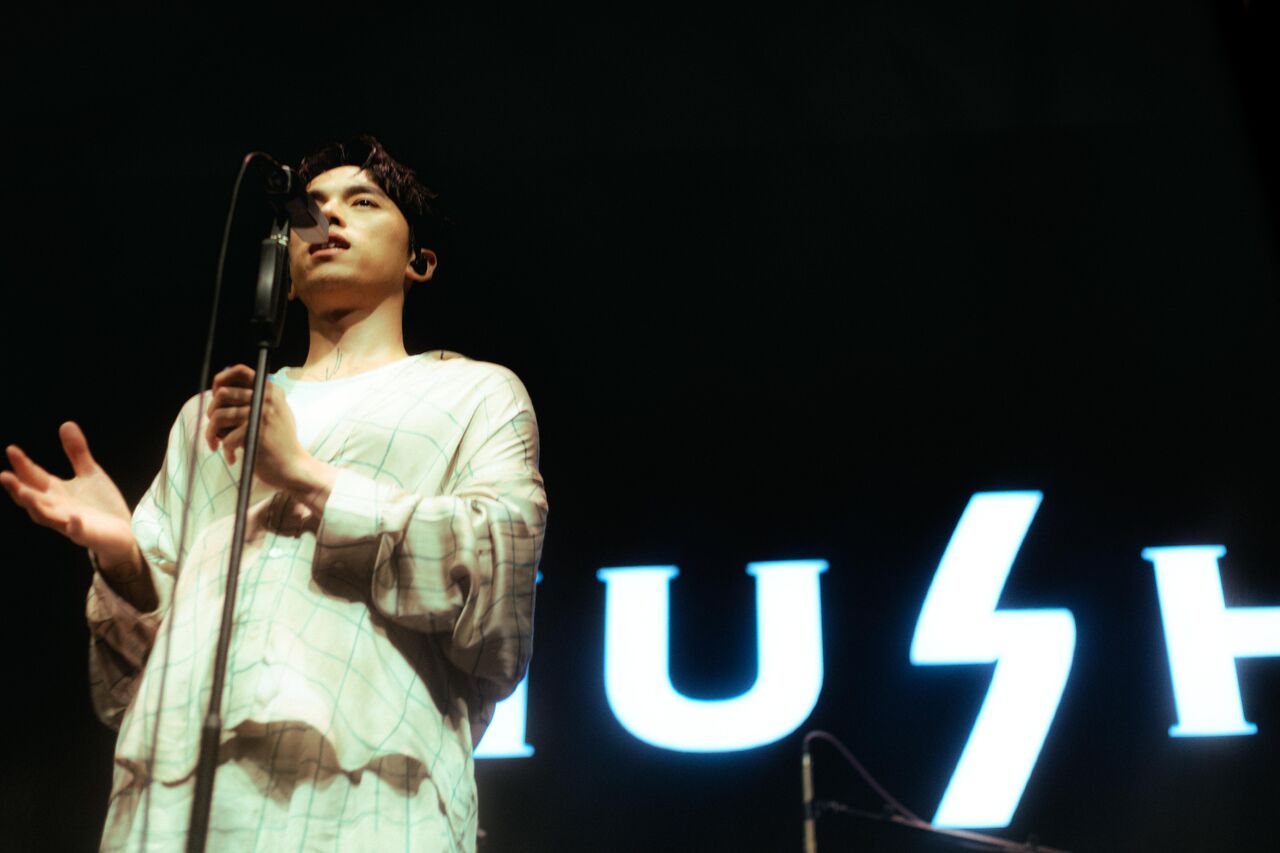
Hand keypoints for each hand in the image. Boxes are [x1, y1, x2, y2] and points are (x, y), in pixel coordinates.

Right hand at [1, 422, 135, 561]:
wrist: (124, 532)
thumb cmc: (101, 505)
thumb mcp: (89, 474)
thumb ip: (77, 452)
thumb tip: (66, 423)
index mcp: (55, 493)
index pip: (34, 477)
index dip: (23, 464)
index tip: (11, 449)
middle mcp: (57, 508)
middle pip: (33, 498)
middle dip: (18, 488)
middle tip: (4, 476)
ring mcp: (70, 523)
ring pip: (46, 517)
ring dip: (34, 506)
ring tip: (24, 494)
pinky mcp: (86, 534)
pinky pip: (77, 531)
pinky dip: (73, 526)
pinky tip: (73, 519)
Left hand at [206, 364, 312, 491]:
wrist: (293, 467)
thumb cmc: (280, 442)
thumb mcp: (275, 413)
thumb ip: (256, 400)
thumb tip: (221, 391)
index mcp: (271, 390)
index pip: (240, 371)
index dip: (221, 379)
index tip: (215, 396)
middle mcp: (267, 398)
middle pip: (222, 394)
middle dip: (211, 412)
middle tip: (215, 427)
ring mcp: (261, 415)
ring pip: (218, 416)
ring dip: (211, 433)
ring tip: (216, 444)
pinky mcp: (256, 433)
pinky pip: (226, 438)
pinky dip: (225, 451)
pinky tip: (232, 458)